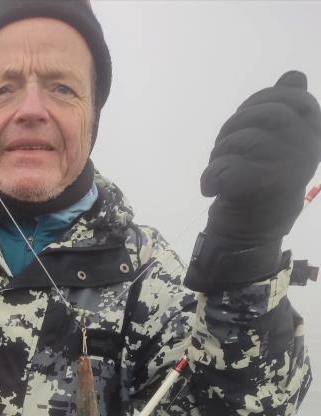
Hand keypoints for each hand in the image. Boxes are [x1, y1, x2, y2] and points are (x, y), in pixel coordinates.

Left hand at [185, 72, 320, 291]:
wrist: (253, 235)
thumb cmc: (265, 185)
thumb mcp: (282, 144)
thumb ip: (288, 108)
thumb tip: (293, 76)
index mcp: (315, 134)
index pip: (292, 96)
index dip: (261, 102)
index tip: (246, 121)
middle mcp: (308, 148)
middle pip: (262, 113)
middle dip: (233, 128)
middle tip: (226, 150)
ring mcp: (287, 166)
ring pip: (241, 139)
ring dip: (219, 154)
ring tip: (220, 171)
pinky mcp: (261, 185)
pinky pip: (226, 167)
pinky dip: (209, 178)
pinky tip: (211, 189)